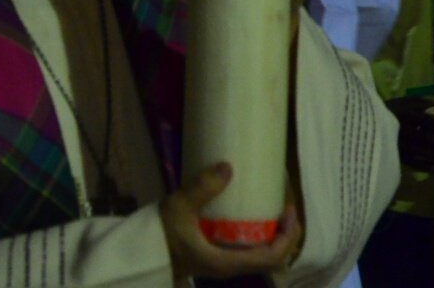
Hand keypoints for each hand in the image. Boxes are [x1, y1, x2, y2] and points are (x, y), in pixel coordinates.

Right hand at [160, 162, 301, 281]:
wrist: (145, 254)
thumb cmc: (164, 234)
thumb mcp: (180, 207)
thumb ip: (202, 187)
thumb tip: (228, 166)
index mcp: (228, 262)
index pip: (271, 257)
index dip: (287, 236)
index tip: (289, 210)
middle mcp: (232, 267)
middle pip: (273, 260)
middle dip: (287, 236)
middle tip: (287, 209)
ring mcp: (225, 264)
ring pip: (263, 258)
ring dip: (275, 238)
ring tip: (275, 212)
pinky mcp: (218, 257)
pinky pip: (250, 252)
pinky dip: (261, 238)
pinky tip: (253, 218)